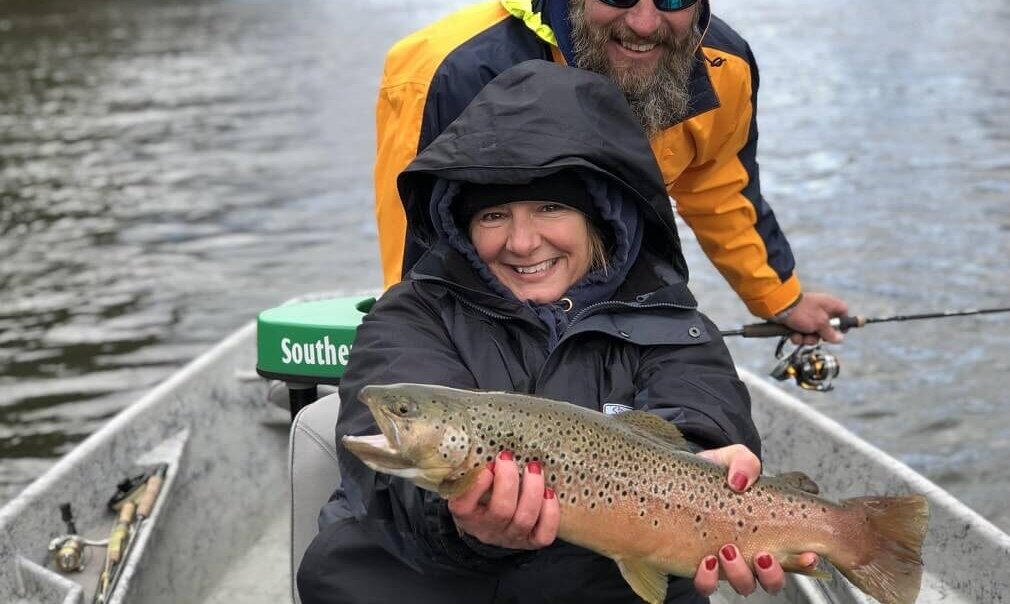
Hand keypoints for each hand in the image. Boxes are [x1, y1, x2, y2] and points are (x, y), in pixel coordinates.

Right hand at [447, 450, 559, 549]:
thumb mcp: (469, 483)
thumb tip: (493, 448)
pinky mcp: (531, 542)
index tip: (488, 466)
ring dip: (532, 490)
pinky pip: (544, 534)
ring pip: (524, 519)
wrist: (490, 524)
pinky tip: (549, 493)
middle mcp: (488, 530)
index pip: (464, 506)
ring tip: (534, 468)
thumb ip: (474, 469)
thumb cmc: (480, 495)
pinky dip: (550, 513)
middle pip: (501, 511)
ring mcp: (511, 537)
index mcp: (466, 515)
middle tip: (509, 458)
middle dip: (509, 481)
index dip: (478, 486)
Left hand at [694, 445, 819, 595]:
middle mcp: (753, 552)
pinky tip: (706, 561)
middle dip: (772, 574)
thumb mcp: (730, 459)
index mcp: (769, 530)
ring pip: (745, 585)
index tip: (809, 555)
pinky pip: (707, 586)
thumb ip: (744, 462)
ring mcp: (729, 564)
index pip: (796, 556)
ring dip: (741, 574)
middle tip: (763, 554)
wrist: (678, 481)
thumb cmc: (713, 476)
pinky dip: (708, 579)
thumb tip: (741, 482)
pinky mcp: (702, 568)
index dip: (806, 563)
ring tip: (728, 550)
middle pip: (773, 581)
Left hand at [779, 292, 848, 344]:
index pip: (843, 312)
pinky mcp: (797, 321)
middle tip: (815, 335)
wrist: (777, 308)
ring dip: (807, 338)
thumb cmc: (801, 311)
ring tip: (801, 336)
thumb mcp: (819, 323)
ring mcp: (808, 316)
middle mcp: (820, 310)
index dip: (843, 323)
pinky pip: (802, 333)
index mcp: (829, 304)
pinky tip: (793, 335)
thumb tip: (840, 339)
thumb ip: (830, 332)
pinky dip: (798, 336)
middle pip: (828, 328)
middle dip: (820, 336)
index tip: (840, 332)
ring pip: (814, 333)